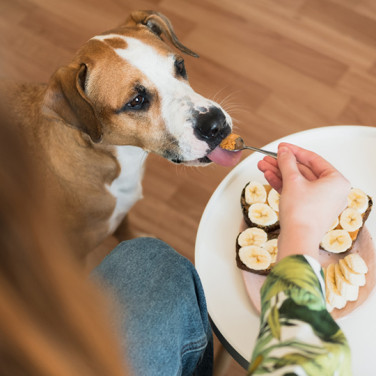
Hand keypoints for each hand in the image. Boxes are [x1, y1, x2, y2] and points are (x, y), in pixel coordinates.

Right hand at [258, 143, 350, 259]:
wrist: (297, 240)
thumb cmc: (302, 214)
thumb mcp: (293, 181)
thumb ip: (287, 163)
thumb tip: (284, 152)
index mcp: (336, 181)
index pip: (314, 159)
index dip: (295, 151)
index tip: (282, 147)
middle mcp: (332, 191)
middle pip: (303, 171)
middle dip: (283, 164)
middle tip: (269, 157)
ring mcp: (320, 202)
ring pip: (297, 182)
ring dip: (279, 173)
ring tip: (263, 166)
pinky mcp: (309, 210)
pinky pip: (296, 192)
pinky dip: (283, 185)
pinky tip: (269, 177)